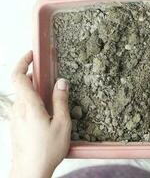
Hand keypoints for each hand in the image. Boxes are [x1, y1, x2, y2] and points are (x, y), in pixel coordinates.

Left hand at [10, 51, 70, 177]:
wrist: (29, 172)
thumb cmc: (46, 150)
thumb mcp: (62, 124)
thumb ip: (61, 101)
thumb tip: (62, 82)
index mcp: (29, 106)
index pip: (18, 76)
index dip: (23, 62)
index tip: (32, 55)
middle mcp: (18, 109)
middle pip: (20, 85)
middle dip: (33, 77)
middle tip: (48, 76)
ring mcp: (15, 118)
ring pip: (22, 97)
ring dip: (34, 91)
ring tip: (51, 97)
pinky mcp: (15, 126)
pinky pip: (23, 108)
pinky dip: (32, 103)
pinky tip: (46, 113)